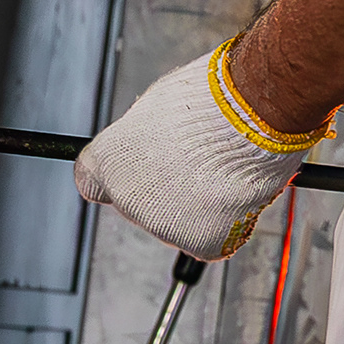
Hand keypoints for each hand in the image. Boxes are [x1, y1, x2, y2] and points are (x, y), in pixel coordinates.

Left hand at [73, 42, 330, 260]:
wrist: (249, 115)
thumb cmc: (208, 99)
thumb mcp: (155, 108)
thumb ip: (142, 137)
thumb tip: (151, 145)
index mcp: (104, 161)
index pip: (94, 183)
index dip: (123, 175)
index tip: (137, 169)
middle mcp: (126, 199)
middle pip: (143, 205)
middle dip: (167, 189)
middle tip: (199, 163)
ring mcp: (161, 225)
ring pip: (179, 223)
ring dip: (199, 205)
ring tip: (223, 170)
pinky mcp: (199, 243)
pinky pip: (211, 239)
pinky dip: (226, 223)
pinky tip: (235, 192)